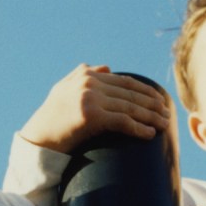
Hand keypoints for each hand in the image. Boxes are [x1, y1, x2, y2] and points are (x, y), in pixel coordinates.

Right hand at [18, 64, 172, 152]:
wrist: (38, 138)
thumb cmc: (52, 117)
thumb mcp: (65, 89)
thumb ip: (85, 74)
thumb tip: (108, 67)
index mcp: (86, 75)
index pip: (124, 81)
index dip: (145, 91)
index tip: (160, 100)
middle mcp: (90, 83)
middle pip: (130, 93)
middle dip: (152, 104)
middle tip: (168, 113)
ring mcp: (90, 98)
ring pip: (130, 107)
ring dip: (151, 117)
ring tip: (164, 124)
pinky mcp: (91, 116)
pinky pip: (122, 121)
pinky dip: (139, 128)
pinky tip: (150, 134)